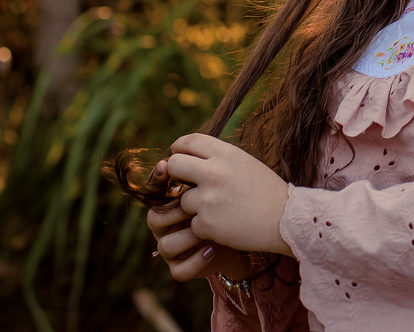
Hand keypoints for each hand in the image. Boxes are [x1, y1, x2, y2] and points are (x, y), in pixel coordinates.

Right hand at [146, 159, 250, 281]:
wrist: (258, 229)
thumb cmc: (239, 199)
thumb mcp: (226, 175)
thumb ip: (205, 162)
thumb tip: (187, 142)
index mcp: (175, 200)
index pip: (156, 190)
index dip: (157, 179)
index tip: (167, 166)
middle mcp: (170, 225)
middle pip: (155, 217)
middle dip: (174, 210)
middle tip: (194, 203)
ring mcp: (175, 247)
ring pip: (165, 245)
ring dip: (186, 236)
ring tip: (208, 229)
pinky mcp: (185, 267)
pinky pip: (179, 270)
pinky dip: (195, 260)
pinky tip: (212, 248)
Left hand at [166, 134, 294, 257]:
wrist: (286, 220)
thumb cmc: (267, 191)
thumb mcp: (245, 164)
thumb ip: (218, 159)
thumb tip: (188, 157)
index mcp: (227, 154)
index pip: (190, 141)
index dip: (180, 147)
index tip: (179, 154)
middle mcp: (214, 173)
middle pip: (174, 165)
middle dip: (177, 174)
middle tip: (187, 183)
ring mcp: (208, 199)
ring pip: (182, 200)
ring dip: (196, 206)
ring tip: (222, 209)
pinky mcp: (205, 223)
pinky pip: (193, 223)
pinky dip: (206, 227)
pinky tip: (227, 224)